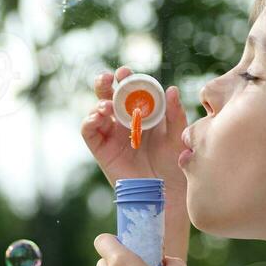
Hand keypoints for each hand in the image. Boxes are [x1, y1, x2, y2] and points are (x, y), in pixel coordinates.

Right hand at [80, 66, 189, 189]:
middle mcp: (125, 121)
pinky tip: (98, 116)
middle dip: (106, 83)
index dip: (126, 79)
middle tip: (110, 78)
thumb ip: (175, 114)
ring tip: (106, 106)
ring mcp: (112, 135)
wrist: (165, 193)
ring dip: (98, 101)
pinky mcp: (102, 150)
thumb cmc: (174, 164)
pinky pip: (89, 132)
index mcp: (143, 113)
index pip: (131, 90)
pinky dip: (89, 121)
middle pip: (109, 95)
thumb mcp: (177, 136)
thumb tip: (171, 89)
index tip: (125, 73)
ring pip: (97, 110)